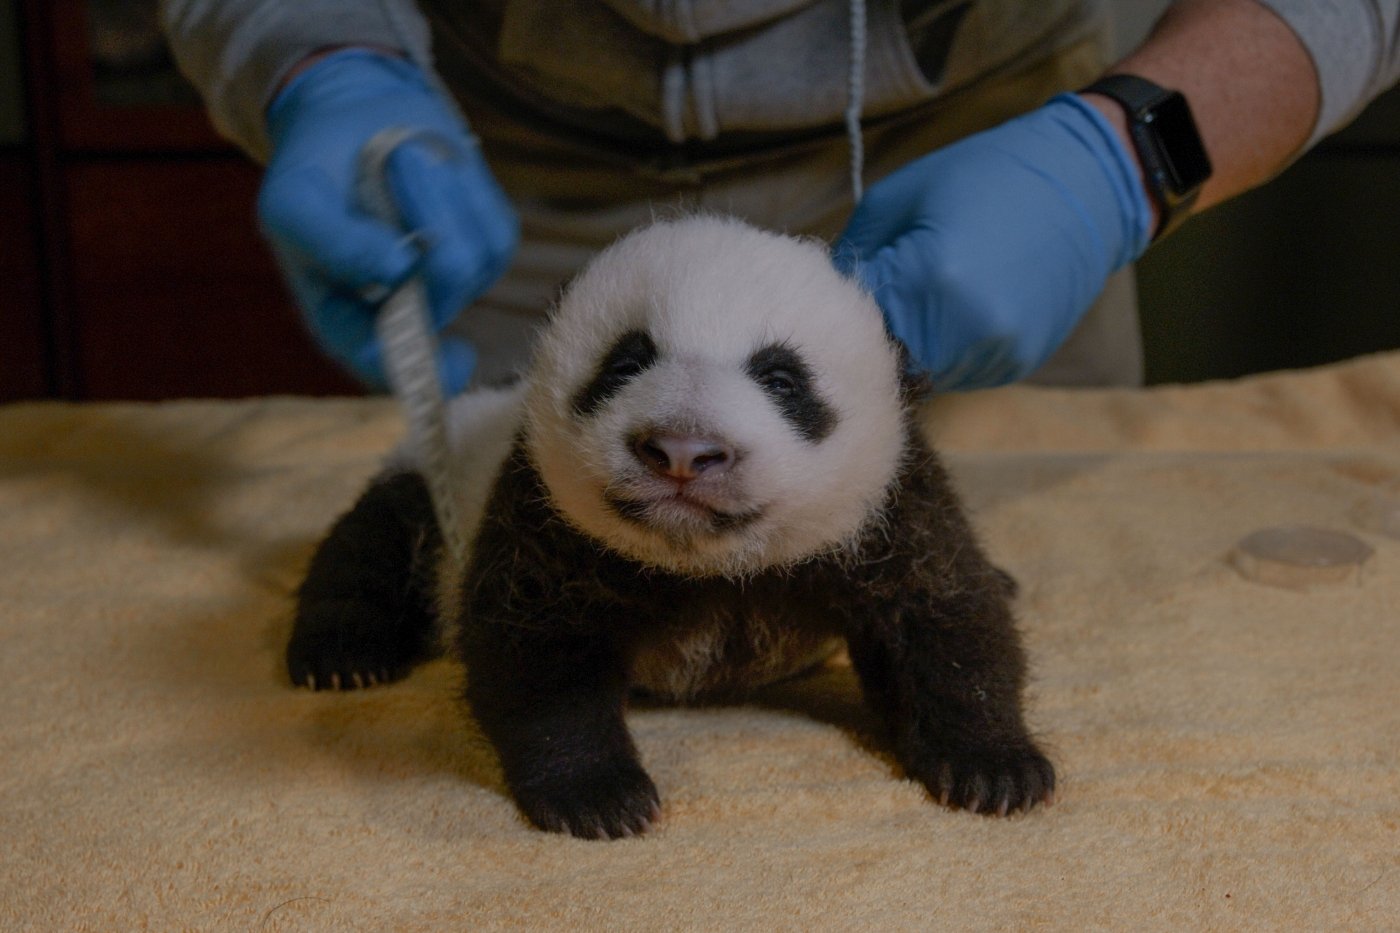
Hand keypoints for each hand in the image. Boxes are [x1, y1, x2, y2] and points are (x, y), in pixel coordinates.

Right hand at [258, 49, 517, 391]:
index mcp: (346, 321)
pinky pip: (496, 231)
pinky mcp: (485, 251)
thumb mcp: (294, 202)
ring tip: (404, 160)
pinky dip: (468, 190)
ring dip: (440, 194)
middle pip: (444, 292)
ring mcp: (450, 286)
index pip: (386, 365)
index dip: (420, 365)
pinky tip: (434, 170)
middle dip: (425, 215)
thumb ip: (332, 243)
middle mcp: (404, 315)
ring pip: (473, 258)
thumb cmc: (314, 172)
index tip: (450, 348)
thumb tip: (398, 270)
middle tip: (394, 164)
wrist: (354, 119)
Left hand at [834, 94, 1153, 389]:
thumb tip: (830, 297)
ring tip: (933, 297)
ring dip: (916, 347)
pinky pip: (963, 372)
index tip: (847, 291)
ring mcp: (999, 352)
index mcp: (931, 280)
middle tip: (885, 299)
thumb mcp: (901, 197)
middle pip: (890, 359)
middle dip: (879, 333)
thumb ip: (857, 254)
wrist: (1088, 182)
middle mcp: (967, 329)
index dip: (846, 308)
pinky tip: (966, 307)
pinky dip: (952, 349)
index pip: (858, 322)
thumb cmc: (986, 174)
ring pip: (925, 374)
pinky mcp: (1020, 363)